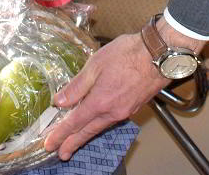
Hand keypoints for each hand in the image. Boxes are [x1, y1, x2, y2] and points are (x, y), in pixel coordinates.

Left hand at [42, 20, 203, 160]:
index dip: (60, 134)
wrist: (159, 55)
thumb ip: (77, 85)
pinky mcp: (133, 107)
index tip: (49, 144)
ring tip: (75, 142)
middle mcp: (112, 112)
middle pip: (87, 131)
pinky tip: (96, 122)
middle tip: (61, 154)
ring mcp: (124, 111)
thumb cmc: (128, 54)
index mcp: (99, 101)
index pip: (74, 123)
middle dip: (72, 143)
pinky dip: (99, 125)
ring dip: (85, 135)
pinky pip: (111, 120)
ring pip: (100, 127)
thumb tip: (59, 101)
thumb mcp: (95, 64)